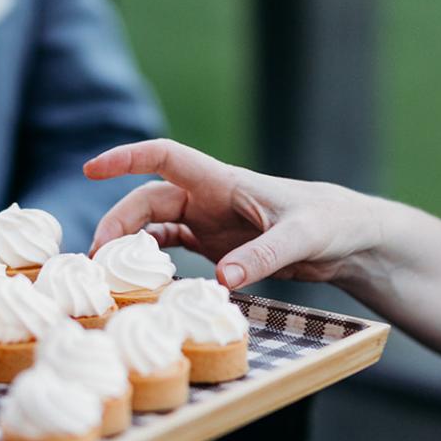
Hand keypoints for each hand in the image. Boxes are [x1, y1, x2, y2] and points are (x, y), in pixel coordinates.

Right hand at [85, 139, 383, 289]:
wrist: (349, 237)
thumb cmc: (330, 223)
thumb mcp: (302, 239)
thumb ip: (262, 257)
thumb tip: (220, 280)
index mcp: (222, 181)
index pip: (164, 158)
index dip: (126, 159)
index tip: (91, 169)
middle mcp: (208, 198)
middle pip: (147, 201)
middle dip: (117, 223)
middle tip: (97, 259)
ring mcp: (209, 223)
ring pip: (153, 227)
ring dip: (129, 246)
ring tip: (108, 275)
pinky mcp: (216, 247)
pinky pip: (171, 249)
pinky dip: (152, 263)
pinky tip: (141, 283)